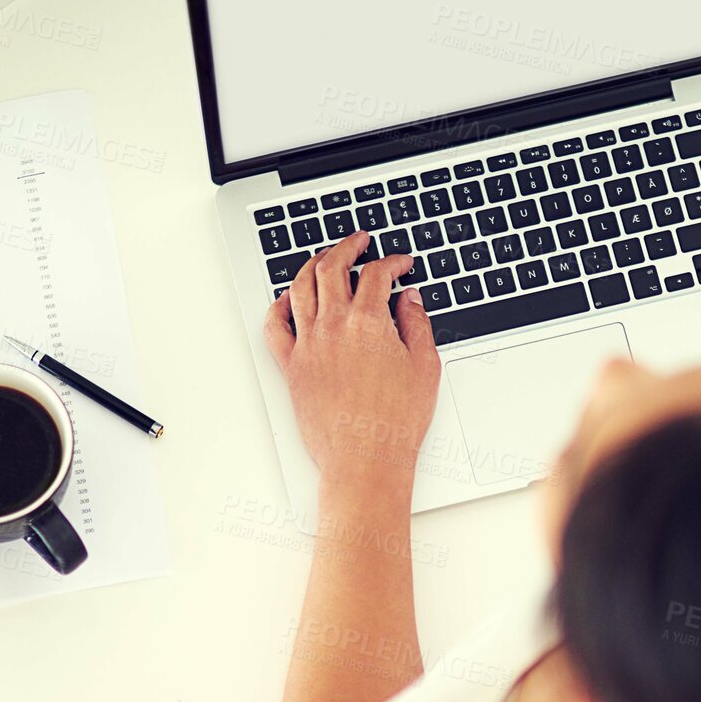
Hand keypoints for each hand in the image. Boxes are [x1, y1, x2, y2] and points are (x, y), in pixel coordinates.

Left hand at [263, 230, 440, 489]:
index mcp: (367, 322)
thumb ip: (417, 325)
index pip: (376, 274)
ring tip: (324, 258)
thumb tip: (410, 300)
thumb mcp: (425, 367)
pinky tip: (287, 299)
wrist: (365, 460)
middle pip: (331, 266)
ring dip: (313, 264)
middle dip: (347, 246)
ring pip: (299, 287)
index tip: (401, 264)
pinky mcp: (291, 367)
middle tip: (359, 241)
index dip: (392, 262)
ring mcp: (308, 345)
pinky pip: (275, 326)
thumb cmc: (395, 423)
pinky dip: (279, 306)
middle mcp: (332, 326)